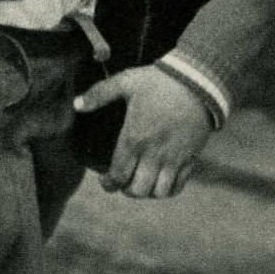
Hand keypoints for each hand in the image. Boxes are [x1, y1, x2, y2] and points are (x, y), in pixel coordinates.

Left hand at [73, 64, 211, 198]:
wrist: (198, 81)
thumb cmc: (159, 81)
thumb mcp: (126, 81)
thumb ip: (99, 93)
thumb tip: (76, 104)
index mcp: (135, 138)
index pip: (118, 175)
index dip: (108, 184)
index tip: (104, 181)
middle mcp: (154, 154)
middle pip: (138, 190)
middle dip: (127, 190)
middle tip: (123, 181)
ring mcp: (174, 158)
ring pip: (159, 192)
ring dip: (148, 192)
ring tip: (142, 182)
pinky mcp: (190, 158)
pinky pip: (179, 186)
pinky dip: (168, 189)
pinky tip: (162, 181)